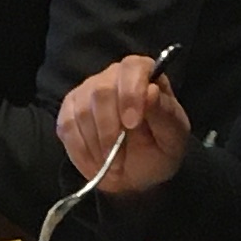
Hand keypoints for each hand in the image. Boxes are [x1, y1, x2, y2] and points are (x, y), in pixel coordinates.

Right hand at [59, 53, 188, 195]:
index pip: (133, 68)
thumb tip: (151, 91)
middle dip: (109, 130)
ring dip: (96, 146)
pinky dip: (81, 152)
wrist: (140, 172)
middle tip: (120, 160)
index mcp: (144, 74)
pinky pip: (67, 127)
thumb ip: (164, 112)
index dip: (130, 93)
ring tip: (113, 168)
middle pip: (101, 91)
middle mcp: (112, 76)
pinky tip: (96, 166)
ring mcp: (87, 91)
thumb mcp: (173, 136)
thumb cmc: (160, 149)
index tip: (132, 124)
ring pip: (82, 111)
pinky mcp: (69, 111)